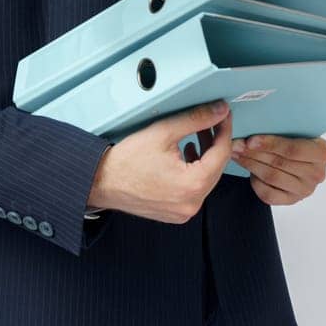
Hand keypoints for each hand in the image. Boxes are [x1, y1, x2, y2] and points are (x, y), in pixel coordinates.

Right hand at [87, 101, 232, 223]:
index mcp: (192, 185)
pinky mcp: (176, 213)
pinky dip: (195, 171)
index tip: (223, 115)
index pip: (221, 152)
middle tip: (212, 121)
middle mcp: (191, 203)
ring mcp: (183, 211)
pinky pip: (194, 190)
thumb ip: (196, 119)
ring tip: (198, 136)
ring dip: (206, 156)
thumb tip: (218, 111)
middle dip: (215, 142)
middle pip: (216, 167)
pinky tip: (187, 155)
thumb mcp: (164, 132)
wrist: (102, 182)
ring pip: (207, 178)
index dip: (224, 129)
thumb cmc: (126, 161)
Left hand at [231, 135, 325, 205]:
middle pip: (280, 163)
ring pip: (272, 177)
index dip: (271, 144)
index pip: (294, 150)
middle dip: (254, 153)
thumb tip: (255, 122)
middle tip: (236, 145)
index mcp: (323, 152)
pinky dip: (256, 182)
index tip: (250, 140)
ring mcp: (305, 190)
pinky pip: (268, 194)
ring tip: (236, 154)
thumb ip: (283, 128)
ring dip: (251, 164)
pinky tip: (248, 170)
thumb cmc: (298, 139)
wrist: (303, 158)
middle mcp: (317, 174)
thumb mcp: (298, 130)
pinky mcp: (292, 200)